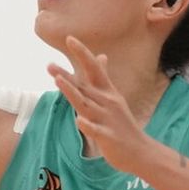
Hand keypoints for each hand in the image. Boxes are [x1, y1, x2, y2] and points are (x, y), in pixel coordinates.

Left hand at [48, 37, 151, 171]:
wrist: (139, 150)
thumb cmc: (121, 124)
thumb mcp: (113, 97)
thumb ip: (103, 78)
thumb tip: (100, 56)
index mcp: (108, 93)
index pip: (94, 68)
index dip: (82, 53)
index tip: (70, 38)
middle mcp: (107, 102)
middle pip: (84, 86)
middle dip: (67, 75)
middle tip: (49, 65)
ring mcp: (107, 119)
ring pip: (86, 105)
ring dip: (72, 92)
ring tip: (58, 81)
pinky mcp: (108, 136)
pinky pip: (95, 130)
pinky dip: (87, 125)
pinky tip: (79, 121)